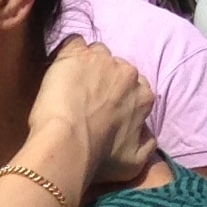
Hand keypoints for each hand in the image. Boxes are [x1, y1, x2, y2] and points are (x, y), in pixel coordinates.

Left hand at [30, 38, 158, 194]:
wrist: (67, 145)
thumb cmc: (99, 159)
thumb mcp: (135, 163)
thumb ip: (147, 145)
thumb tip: (147, 135)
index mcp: (145, 97)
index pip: (136, 89)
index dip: (118, 98)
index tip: (103, 109)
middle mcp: (129, 74)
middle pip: (117, 70)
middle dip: (103, 80)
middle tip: (84, 99)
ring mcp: (102, 60)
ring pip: (97, 54)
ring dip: (86, 66)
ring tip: (70, 85)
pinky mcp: (75, 55)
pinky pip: (73, 43)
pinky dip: (67, 53)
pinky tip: (59, 67)